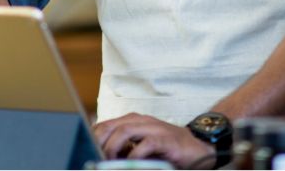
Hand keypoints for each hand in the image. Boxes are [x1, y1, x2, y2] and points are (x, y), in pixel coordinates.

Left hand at [93, 113, 215, 168]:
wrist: (199, 147)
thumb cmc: (167, 148)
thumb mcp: (142, 146)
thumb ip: (125, 147)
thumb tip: (103, 157)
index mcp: (132, 121)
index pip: (104, 125)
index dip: (92, 138)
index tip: (86, 152)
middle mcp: (141, 121)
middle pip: (111, 126)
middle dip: (99, 143)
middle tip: (96, 159)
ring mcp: (154, 128)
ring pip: (124, 131)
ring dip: (113, 147)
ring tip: (109, 161)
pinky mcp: (166, 140)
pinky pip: (146, 144)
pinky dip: (135, 155)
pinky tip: (131, 163)